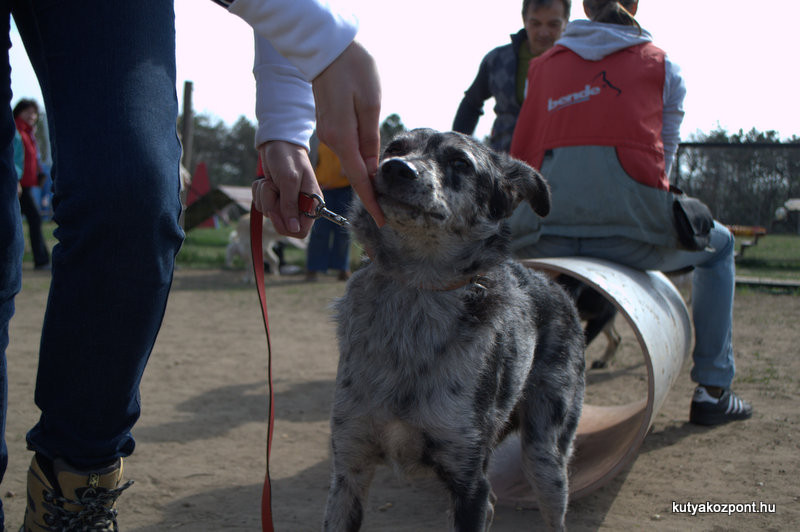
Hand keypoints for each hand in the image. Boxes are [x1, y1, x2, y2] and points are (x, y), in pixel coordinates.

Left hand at [252, 141, 320, 237]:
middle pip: (283, 225)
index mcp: (311, 203)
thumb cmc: (287, 158)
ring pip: (269, 213)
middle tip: (273, 191)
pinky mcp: (273, 197)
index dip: (288, 227)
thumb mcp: (289, 180)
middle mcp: (299, 205)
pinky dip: (259, 193)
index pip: (302, 230)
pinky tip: (265, 181)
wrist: (276, 142)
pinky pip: (261, 204)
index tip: (276, 213)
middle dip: (273, 208)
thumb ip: (291, 205)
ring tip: (270, 181)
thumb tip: (294, 229)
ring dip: (264, 197)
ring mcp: (285, 202)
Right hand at [312, 41, 384, 226]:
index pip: (360, 177)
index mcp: (342, 136)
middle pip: (355, 172)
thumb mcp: (370, 103)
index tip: (381, 219)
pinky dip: (359, 158)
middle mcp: (332, 139)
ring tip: (382, 188)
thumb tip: (373, 168)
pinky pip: (347, 147)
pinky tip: (370, 159)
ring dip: (366, 172)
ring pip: (352, 158)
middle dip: (370, 191)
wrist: (325, 47)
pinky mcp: (329, 124)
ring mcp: (328, 132)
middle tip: (385, 211)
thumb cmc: (353, 69)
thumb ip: (370, 139)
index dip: (371, 200)